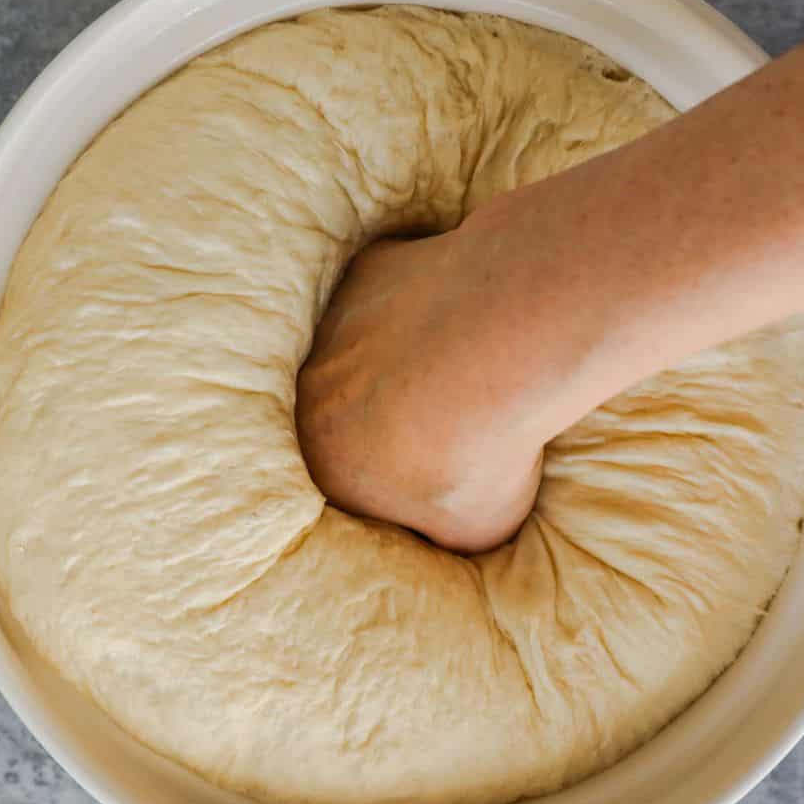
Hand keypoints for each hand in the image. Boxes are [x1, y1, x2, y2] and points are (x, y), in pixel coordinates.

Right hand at [295, 228, 545, 553]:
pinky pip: (383, 293)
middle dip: (382, 413)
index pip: (344, 481)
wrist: (494, 349)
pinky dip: (410, 303)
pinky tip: (456, 314)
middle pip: (344, 407)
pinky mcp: (364, 274)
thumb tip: (441, 519)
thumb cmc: (479, 450)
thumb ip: (439, 527)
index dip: (387, 479)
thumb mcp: (473, 530)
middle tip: (439, 413)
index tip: (426, 471)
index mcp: (321, 465)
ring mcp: (333, 327)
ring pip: (360, 346)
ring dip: (394, 355)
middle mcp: (309, 393)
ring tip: (456, 362)